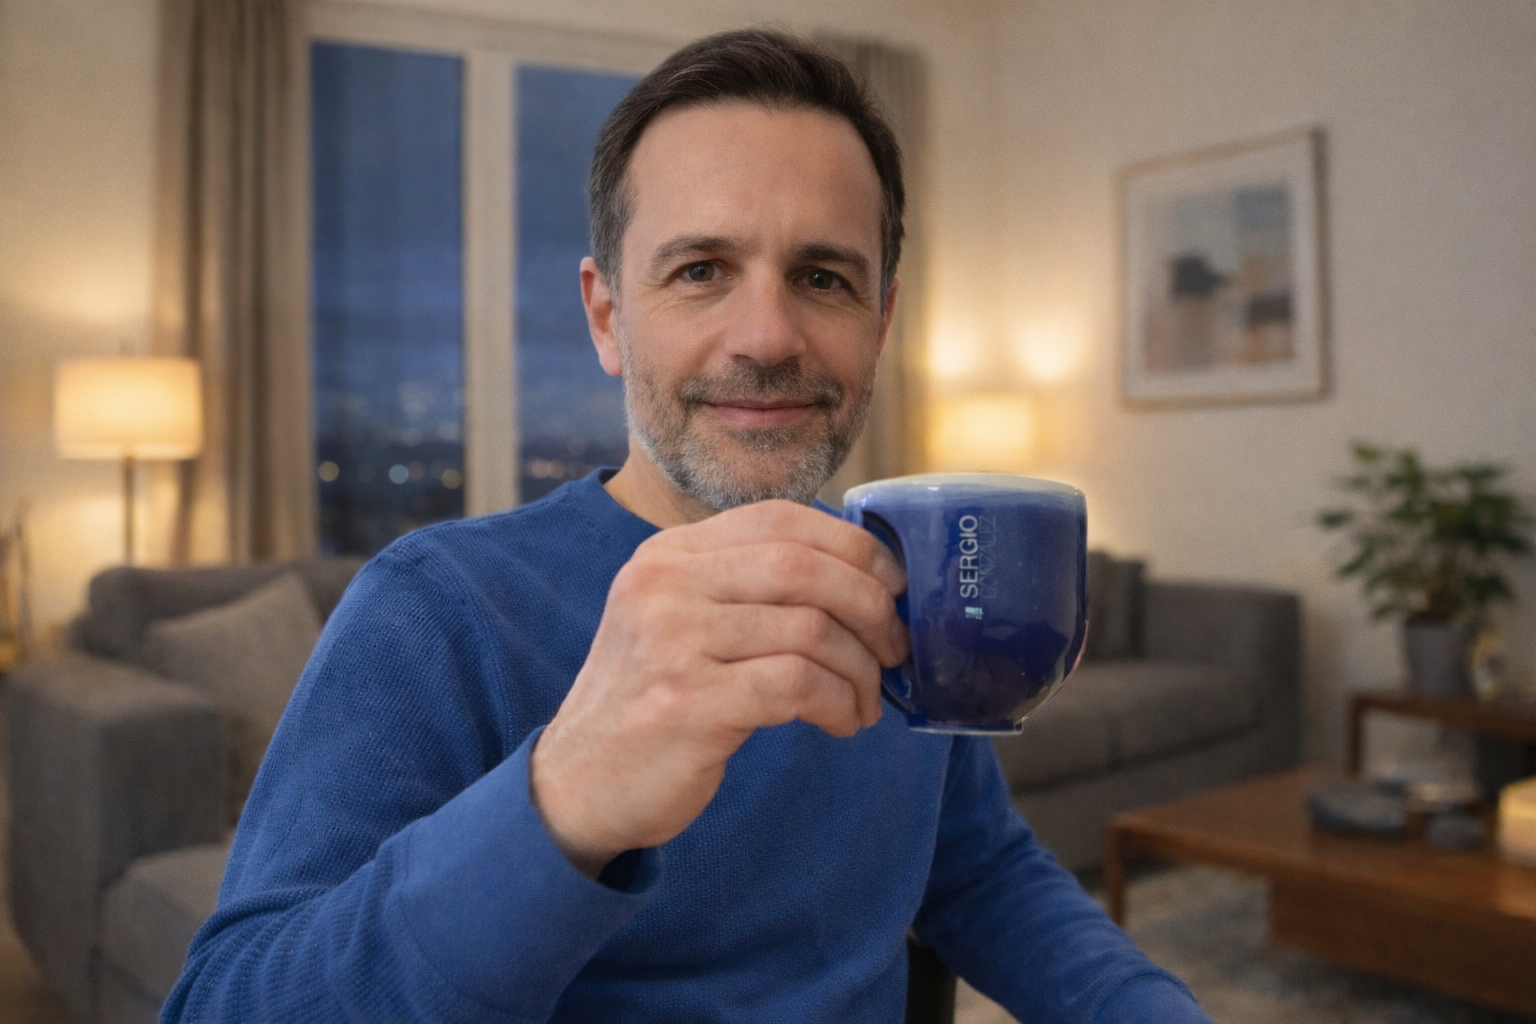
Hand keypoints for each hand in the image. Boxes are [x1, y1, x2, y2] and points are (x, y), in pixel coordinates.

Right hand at [528, 500, 907, 876]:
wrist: (578, 784)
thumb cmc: (652, 702)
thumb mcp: (679, 621)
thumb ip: (746, 588)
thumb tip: (862, 580)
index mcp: (668, 554)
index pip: (781, 518)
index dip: (852, 546)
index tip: (891, 585)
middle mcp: (665, 584)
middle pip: (803, 568)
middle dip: (870, 607)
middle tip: (895, 648)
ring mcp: (673, 642)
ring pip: (811, 629)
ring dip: (860, 669)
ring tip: (866, 700)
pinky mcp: (689, 703)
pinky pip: (799, 686)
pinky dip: (840, 704)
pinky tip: (842, 723)